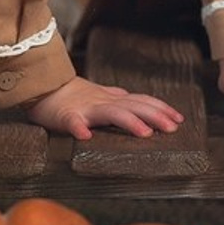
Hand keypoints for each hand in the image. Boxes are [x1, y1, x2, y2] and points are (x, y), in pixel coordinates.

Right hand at [24, 75, 184, 140]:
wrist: (44, 87)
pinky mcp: (65, 116)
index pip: (142, 102)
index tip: (179, 119)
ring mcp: (86, 108)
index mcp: (112, 99)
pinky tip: (85, 137)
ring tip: (145, 134)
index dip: (161, 109)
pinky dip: (79, 128)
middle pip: (134, 106)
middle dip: (156, 116)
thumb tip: (135, 99)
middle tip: (173, 128)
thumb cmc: (72, 95)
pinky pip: (72, 122)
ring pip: (111, 113)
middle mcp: (104, 102)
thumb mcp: (100, 94)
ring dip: (129, 122)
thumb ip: (117, 98)